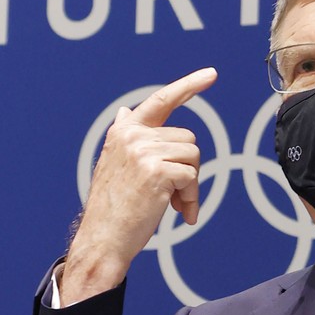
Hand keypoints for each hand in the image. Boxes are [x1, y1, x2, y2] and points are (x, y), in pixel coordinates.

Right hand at [61, 68, 217, 304]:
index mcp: (124, 131)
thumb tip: (127, 111)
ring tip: (174, 205)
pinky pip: (192, 175)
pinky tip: (180, 213)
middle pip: (188, 139)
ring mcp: (144, 150)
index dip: (188, 86)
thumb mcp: (115, 165)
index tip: (211, 74)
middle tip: (175, 197)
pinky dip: (192, 197)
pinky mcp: (157, 169)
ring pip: (193, 156)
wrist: (103, 240)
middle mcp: (132, 134)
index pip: (161, 101)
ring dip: (191, 186)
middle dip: (187, 169)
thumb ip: (126, 137)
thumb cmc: (113, 207)